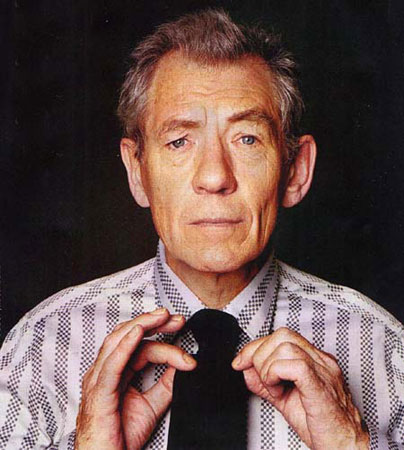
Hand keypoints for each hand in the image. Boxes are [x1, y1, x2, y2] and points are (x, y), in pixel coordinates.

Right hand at [75, 308, 195, 449]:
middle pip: (127, 335)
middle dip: (152, 322)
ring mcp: (99, 379)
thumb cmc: (121, 438)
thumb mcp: (152, 405)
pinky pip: (112, 364)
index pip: (140, 345)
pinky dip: (125, 346)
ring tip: (161, 317)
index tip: (184, 331)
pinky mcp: (99, 392)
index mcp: (115, 371)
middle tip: (175, 316)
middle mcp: (105, 370)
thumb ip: (166, 384)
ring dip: (141, 325)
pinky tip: (139, 332)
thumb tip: (183, 364)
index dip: (162, 336)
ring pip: (118, 341)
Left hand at [232, 327, 368, 448]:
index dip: (255, 346)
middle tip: (260, 378)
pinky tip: (278, 391)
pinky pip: (295, 365)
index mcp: (314, 360)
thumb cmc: (321, 426)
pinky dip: (276, 374)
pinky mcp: (321, 385)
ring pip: (285, 346)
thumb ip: (265, 381)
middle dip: (259, 353)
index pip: (281, 336)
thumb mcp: (284, 399)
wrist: (345, 447)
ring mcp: (323, 370)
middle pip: (282, 335)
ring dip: (268, 367)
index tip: (240, 362)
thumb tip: (246, 367)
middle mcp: (320, 360)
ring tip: (274, 389)